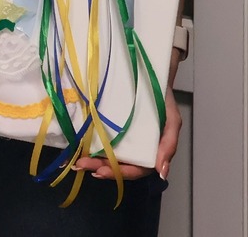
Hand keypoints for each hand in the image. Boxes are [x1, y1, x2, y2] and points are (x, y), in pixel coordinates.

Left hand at [72, 50, 182, 179]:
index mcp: (149, 151)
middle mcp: (133, 147)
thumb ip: (168, 145)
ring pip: (107, 155)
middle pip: (117, 164)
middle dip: (100, 168)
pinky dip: (89, 145)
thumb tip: (162, 173)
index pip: (134, 169)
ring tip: (77, 162)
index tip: (101, 172)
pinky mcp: (108, 124)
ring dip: (92, 161)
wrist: (150, 76)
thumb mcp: (172, 121)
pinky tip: (77, 147)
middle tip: (82, 165)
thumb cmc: (163, 101)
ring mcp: (120, 136)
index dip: (118, 173)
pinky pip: (99, 137)